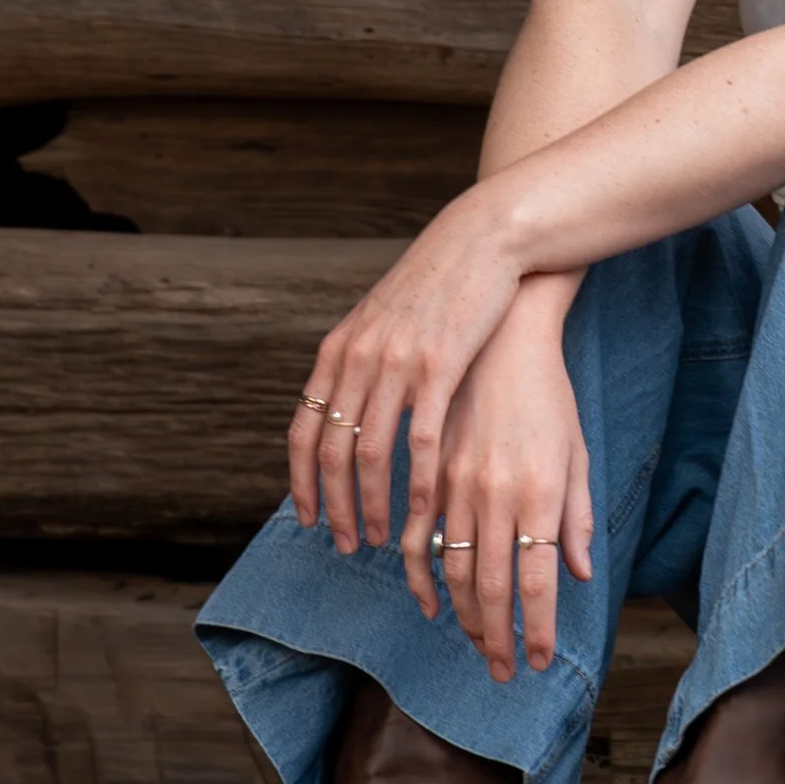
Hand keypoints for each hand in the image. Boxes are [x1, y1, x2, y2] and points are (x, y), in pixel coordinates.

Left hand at [288, 188, 532, 554]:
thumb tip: (348, 409)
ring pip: (371, 452)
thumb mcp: (383, 320)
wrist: (483, 239)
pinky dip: (416, 481)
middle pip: (332, 451)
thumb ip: (361, 363)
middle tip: (346, 544)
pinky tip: (422, 508)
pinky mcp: (439, 365)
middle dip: (335, 506)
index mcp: (339, 350)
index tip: (310, 519)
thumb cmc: (438, 285)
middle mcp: (358, 359)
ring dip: (371, 504)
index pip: (303, 431)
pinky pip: (419, 438)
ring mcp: (396, 362)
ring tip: (381, 537)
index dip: (302, 482)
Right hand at [414, 290, 596, 679]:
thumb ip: (576, 515)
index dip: (537, 629)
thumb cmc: (550, 397)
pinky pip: (419, 535)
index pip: (537, 580)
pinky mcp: (431, 470)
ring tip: (479, 647)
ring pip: (453, 568)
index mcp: (541, 490)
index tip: (538, 662)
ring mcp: (459, 482)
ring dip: (465, 617)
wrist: (503, 337)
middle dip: (499, 638)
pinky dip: (421, 577)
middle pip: (491, 585)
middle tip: (506, 672)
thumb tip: (577, 574)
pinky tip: (431, 604)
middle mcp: (498, 492)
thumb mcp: (576, 452)